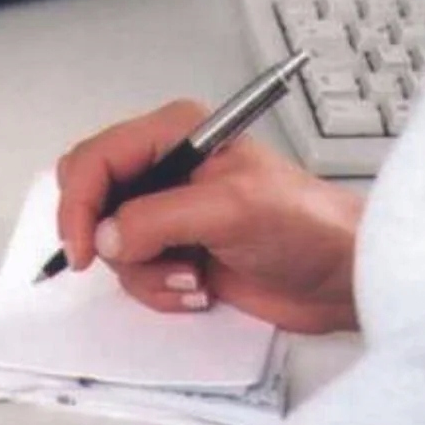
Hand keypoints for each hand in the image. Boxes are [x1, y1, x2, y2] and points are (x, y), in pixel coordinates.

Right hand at [53, 100, 362, 334]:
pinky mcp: (177, 251)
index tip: (84, 247)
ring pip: (112, 243)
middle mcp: (164, 168)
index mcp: (174, 134)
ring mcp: (169, 212)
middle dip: (108, 238)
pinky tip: (200, 287)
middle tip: (133, 261)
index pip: (95, 159)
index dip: (79, 202)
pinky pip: (136, 273)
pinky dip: (160, 289)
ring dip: (146, 271)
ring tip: (192, 276)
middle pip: (92, 198)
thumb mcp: (231, 210)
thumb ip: (158, 219)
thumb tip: (106, 238)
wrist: (346, 278)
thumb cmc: (307, 226)